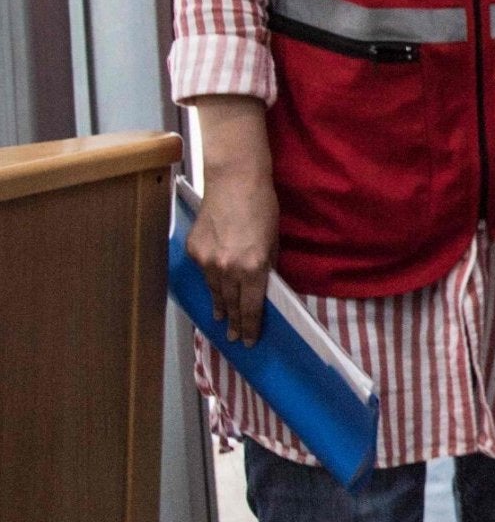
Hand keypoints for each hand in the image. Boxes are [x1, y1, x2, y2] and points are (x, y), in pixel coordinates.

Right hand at [185, 96, 280, 343]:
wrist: (235, 182)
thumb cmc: (262, 207)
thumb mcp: (274, 241)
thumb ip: (266, 267)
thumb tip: (260, 288)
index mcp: (253, 267)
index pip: (251, 306)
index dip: (251, 325)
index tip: (249, 340)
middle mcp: (228, 268)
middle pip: (231, 303)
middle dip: (235, 322)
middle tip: (235, 337)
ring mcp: (207, 260)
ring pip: (213, 290)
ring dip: (219, 306)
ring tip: (222, 319)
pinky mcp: (193, 249)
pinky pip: (202, 271)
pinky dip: (209, 279)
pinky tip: (212, 288)